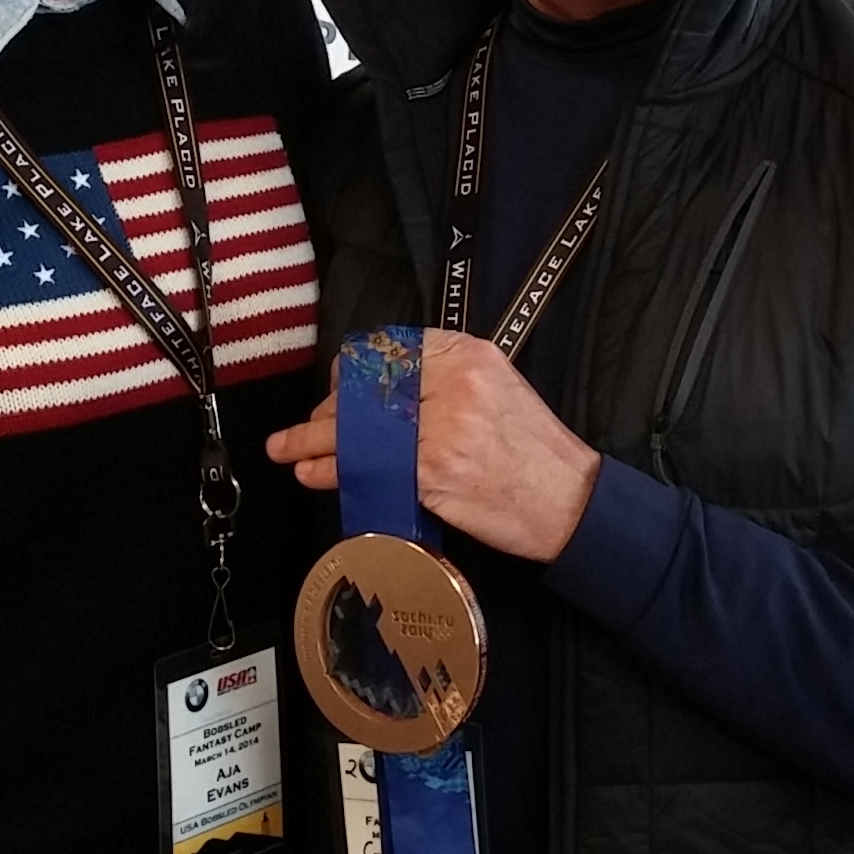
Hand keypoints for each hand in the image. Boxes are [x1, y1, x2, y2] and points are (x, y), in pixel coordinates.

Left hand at [264, 331, 602, 561]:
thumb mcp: (499, 387)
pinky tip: (313, 473)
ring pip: (358, 430)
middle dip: (329, 412)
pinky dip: (332, 471)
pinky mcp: (431, 472)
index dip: (351, 373)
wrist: (567, 501)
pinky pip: (367, 468)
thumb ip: (447, 378)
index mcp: (468, 355)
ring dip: (313, 440)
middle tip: (309, 428)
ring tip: (287, 448)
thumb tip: (385, 390)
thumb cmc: (536, 451)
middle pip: (367, 390)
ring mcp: (439, 429)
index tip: (336, 389)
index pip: (389, 352)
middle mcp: (452, 384)